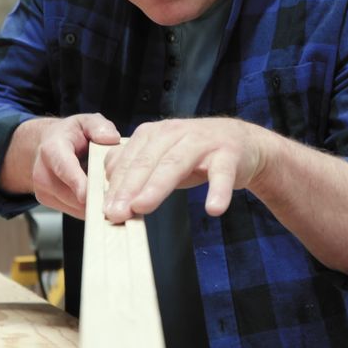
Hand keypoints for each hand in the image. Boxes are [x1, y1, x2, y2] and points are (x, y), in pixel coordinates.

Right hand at [30, 114, 119, 219]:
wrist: (47, 144)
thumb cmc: (71, 134)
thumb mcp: (86, 121)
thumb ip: (99, 126)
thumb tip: (110, 138)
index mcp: (52, 149)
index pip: (65, 169)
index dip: (79, 183)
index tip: (92, 195)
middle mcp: (42, 172)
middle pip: (71, 194)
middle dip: (97, 197)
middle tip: (120, 195)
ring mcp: (43, 189)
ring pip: (75, 206)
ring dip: (95, 203)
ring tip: (109, 190)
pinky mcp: (47, 201)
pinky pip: (74, 211)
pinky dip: (89, 207)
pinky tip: (98, 195)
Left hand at [103, 118, 270, 222]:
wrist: (242, 143)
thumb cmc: (196, 153)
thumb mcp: (161, 154)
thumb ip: (133, 163)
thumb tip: (105, 180)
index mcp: (155, 133)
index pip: (129, 160)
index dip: (115, 186)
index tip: (104, 210)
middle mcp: (176, 133)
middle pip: (148, 162)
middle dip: (129, 188)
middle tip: (116, 214)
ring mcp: (204, 143)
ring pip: (176, 165)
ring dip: (158, 187)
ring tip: (143, 207)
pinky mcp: (229, 155)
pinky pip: (222, 175)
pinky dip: (218, 191)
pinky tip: (213, 208)